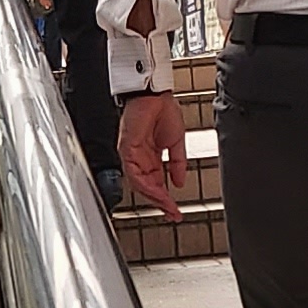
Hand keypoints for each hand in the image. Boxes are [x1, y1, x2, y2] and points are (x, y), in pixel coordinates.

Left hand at [118, 92, 187, 218]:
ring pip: (141, 184)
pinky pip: (135, 173)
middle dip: (161, 202)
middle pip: (148, 187)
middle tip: (172, 214)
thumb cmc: (163, 109)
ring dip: (155, 197)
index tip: (175, 210)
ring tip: (168, 207)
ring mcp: (132, 155)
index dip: (166, 198)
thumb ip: (178, 163)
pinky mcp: (127, 149)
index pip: (157, 183)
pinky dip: (147, 185)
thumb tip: (180, 182)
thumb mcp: (176, 142)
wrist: (156, 94)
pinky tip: (158, 192)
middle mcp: (140, 158)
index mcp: (151, 156)